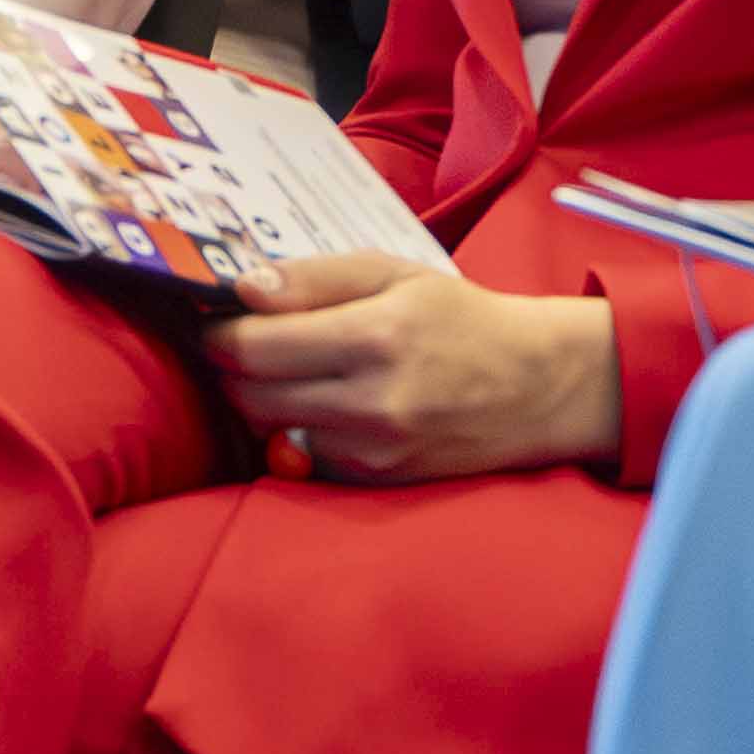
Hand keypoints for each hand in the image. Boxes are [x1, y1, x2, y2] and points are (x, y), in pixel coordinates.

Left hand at [208, 249, 616, 483]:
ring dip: (261, 400)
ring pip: (268, 429)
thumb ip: (314, 277)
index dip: (219, 331)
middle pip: (248, 395)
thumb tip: (243, 288)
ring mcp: (372, 451)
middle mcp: (370, 402)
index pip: (252, 346)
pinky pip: (303, 456)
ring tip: (290, 370)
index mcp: (374, 336)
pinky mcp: (376, 481)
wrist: (534, 387)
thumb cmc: (459, 318)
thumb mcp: (394, 272)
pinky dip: (296, 429)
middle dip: (232, 368)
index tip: (219, 318)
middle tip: (248, 343)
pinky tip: (322, 403)